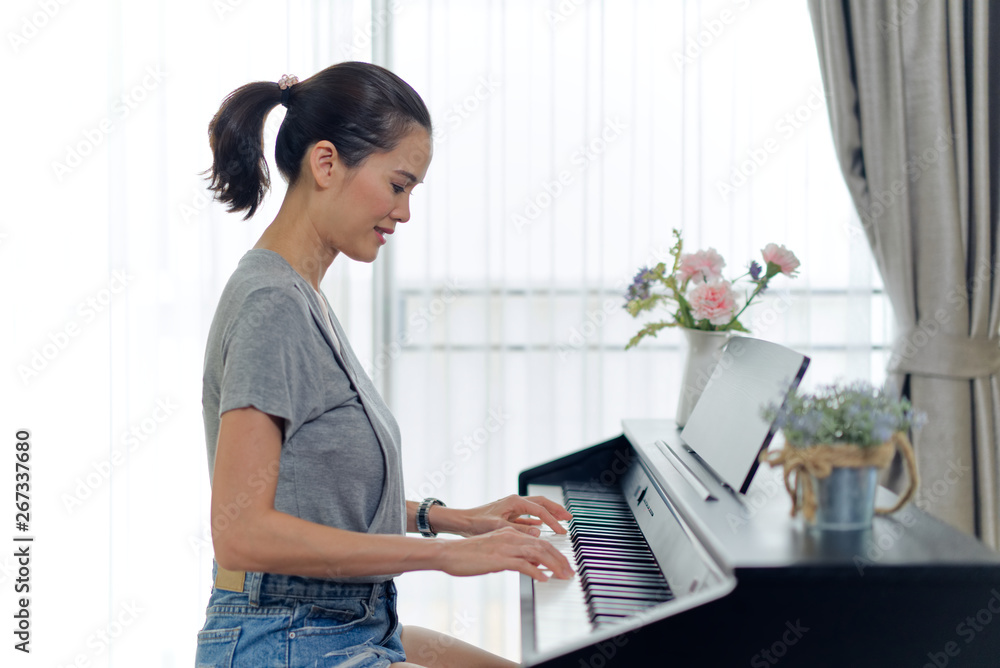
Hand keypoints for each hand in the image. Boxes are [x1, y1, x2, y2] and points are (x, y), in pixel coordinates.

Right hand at [437, 526, 574, 580]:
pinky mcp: (499, 559)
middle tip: (569, 572)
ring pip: (537, 553)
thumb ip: (514, 554)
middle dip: (560, 559)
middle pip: (543, 546)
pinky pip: (523, 565)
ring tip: (563, 576)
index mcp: (509, 532)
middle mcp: (510, 536)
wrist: (449, 552)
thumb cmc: (469, 554)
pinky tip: (544, 579)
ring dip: (554, 565)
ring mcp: (505, 546)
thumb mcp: (495, 551)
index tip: (564, 564)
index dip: (555, 553)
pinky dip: (537, 572)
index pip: (539, 541)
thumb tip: (533, 564)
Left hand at [448, 494, 572, 537]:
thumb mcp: (498, 527)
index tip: (562, 530)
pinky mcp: (508, 515)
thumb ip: (519, 529)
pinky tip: (541, 526)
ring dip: (548, 514)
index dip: (552, 520)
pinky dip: (536, 520)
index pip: (539, 510)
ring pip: (535, 508)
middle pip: (541, 503)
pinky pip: (527, 516)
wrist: (462, 522)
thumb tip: (538, 532)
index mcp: (514, 502)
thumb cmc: (477, 523)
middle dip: (556, 510)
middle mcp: (515, 502)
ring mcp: (512, 508)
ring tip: (560, 520)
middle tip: (569, 518)